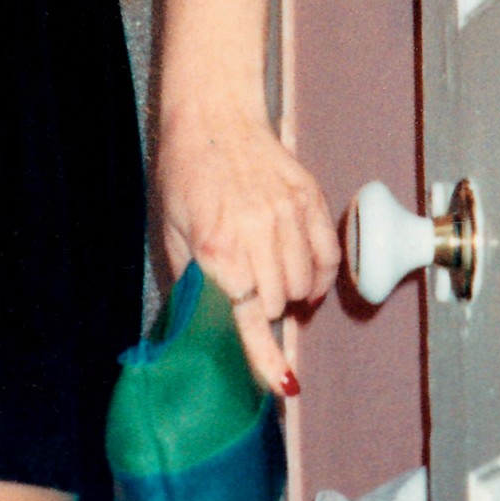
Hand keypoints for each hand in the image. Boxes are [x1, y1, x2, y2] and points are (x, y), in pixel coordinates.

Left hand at [156, 101, 340, 394]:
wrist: (213, 115)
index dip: (265, 357)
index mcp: (217, 246)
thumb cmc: (185, 171)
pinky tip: (302, 271)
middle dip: (263, 311)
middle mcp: (257, 234)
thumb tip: (205, 326)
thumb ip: (192, 281)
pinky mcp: (310, 199)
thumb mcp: (171, 229)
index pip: (248, 317)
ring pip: (305, 285)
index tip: (284, 385)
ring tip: (270, 275)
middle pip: (277, 304)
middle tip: (248, 292)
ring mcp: (288, 215)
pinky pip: (328, 257)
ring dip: (290, 293)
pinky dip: (319, 275)